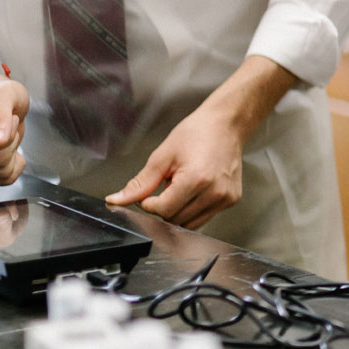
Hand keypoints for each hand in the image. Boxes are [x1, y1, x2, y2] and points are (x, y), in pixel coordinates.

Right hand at [0, 73, 29, 184]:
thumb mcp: (5, 94)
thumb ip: (0, 115)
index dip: (7, 134)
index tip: (9, 118)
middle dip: (11, 144)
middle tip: (9, 126)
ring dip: (13, 155)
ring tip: (6, 136)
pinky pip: (1, 180)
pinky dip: (13, 167)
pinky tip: (8, 151)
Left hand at [104, 104, 246, 229]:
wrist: (227, 124)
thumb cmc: (197, 133)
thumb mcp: (163, 155)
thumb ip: (140, 183)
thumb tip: (116, 200)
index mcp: (197, 180)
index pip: (163, 210)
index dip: (149, 203)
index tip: (149, 192)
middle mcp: (214, 192)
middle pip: (175, 219)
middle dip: (164, 206)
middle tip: (169, 184)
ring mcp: (225, 198)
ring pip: (189, 224)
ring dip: (179, 210)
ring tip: (183, 186)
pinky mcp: (231, 200)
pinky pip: (203, 217)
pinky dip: (193, 208)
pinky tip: (196, 188)